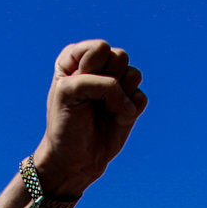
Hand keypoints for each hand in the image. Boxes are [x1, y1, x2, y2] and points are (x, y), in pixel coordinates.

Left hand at [30, 40, 145, 196]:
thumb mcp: (69, 92)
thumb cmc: (65, 124)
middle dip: (108, 81)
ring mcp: (116, 85)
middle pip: (120, 56)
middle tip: (91, 101)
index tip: (75, 87)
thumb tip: (130, 97)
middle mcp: (98, 68)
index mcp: (77, 58)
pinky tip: (114, 121)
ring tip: (104, 111)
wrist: (75, 159)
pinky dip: (128, 112)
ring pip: (134, 74)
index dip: (91, 69)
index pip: (100, 48)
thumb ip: (98, 81)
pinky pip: (141, 96)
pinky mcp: (130, 103)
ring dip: (120, 97)